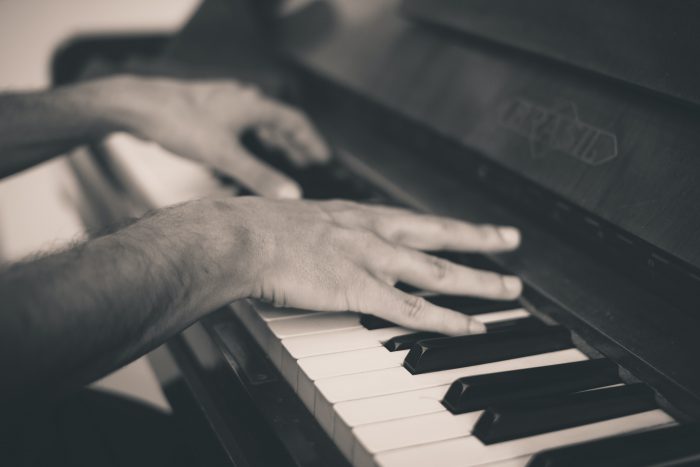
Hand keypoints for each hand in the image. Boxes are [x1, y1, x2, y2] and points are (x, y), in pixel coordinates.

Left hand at [96, 75, 329, 197]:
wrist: (137, 105)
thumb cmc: (179, 123)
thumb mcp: (223, 155)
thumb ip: (259, 176)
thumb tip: (292, 195)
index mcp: (254, 105)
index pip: (295, 121)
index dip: (312, 142)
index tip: (322, 158)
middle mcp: (242, 99)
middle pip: (279, 121)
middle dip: (294, 143)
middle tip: (305, 162)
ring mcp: (224, 102)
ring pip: (258, 121)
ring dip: (273, 140)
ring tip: (281, 156)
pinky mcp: (208, 109)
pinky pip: (240, 123)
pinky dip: (251, 138)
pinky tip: (242, 149)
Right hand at [215, 197, 521, 335]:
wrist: (241, 237)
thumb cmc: (260, 229)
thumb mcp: (304, 219)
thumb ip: (327, 231)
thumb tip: (330, 241)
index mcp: (359, 214)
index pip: (417, 219)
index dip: (449, 225)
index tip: (474, 227)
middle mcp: (373, 232)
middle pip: (440, 235)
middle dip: (480, 239)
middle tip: (511, 240)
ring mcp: (370, 259)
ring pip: (438, 272)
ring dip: (478, 281)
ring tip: (510, 288)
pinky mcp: (359, 289)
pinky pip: (412, 309)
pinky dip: (446, 320)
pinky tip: (471, 327)